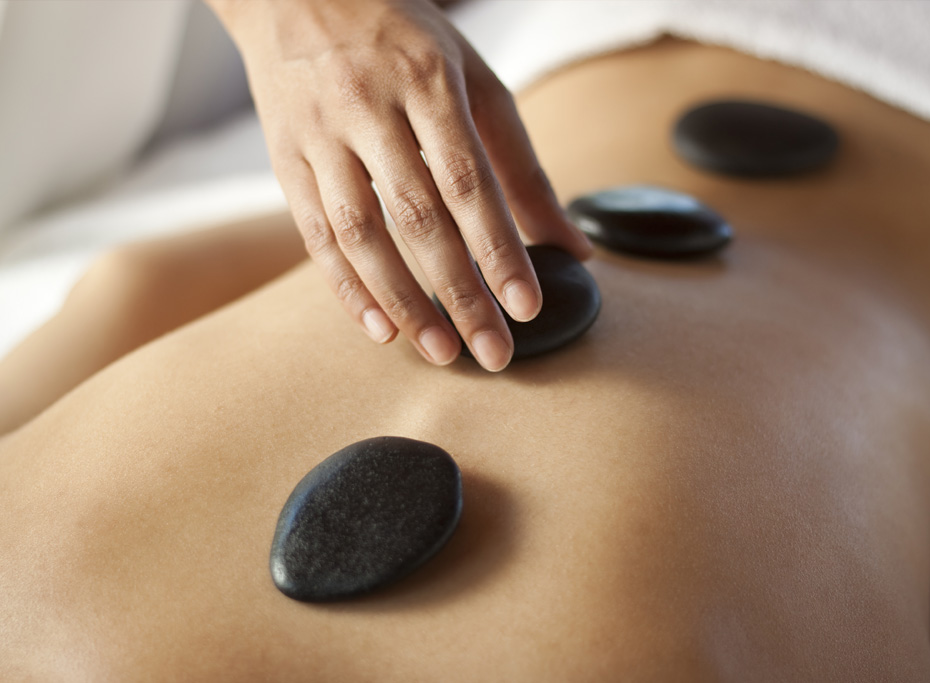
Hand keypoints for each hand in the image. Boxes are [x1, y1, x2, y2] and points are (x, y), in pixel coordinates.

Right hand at [208, 0, 591, 370]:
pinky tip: (381, 329)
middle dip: (460, 292)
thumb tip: (572, 244)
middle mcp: (369, 106)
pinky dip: (347, 288)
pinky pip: (314, 234)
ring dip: (403, 301)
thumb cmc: (401, 42)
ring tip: (442, 351)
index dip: (499, 248)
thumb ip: (520, 165)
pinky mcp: (285, 159)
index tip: (526, 306)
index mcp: (426, 80)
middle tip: (493, 351)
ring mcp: (320, 134)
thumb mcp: (473, 82)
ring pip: (361, 234)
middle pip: (418, 217)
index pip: (468, 180)